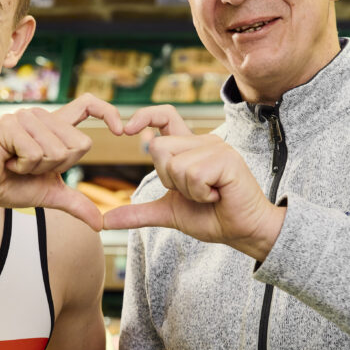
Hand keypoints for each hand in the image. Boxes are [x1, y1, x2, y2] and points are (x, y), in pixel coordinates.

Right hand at [0, 94, 123, 229]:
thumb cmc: (10, 186)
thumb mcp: (50, 194)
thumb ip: (76, 203)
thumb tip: (101, 224)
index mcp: (54, 126)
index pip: (88, 104)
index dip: (109, 112)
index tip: (123, 130)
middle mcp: (42, 116)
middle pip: (79, 144)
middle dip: (58, 167)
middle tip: (30, 166)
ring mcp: (26, 117)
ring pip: (58, 151)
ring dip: (38, 168)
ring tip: (17, 164)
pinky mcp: (10, 124)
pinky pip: (36, 153)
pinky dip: (24, 167)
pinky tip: (8, 163)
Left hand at [101, 105, 284, 259]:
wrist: (244, 232)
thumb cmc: (212, 218)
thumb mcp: (168, 213)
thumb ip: (138, 213)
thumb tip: (105, 221)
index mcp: (190, 148)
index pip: (164, 116)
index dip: (144, 116)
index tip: (125, 129)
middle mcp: (203, 142)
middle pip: (159, 149)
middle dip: (169, 179)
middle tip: (195, 192)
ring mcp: (216, 148)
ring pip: (175, 164)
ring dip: (187, 190)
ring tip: (209, 194)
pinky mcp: (227, 159)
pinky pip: (193, 174)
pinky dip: (200, 193)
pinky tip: (217, 195)